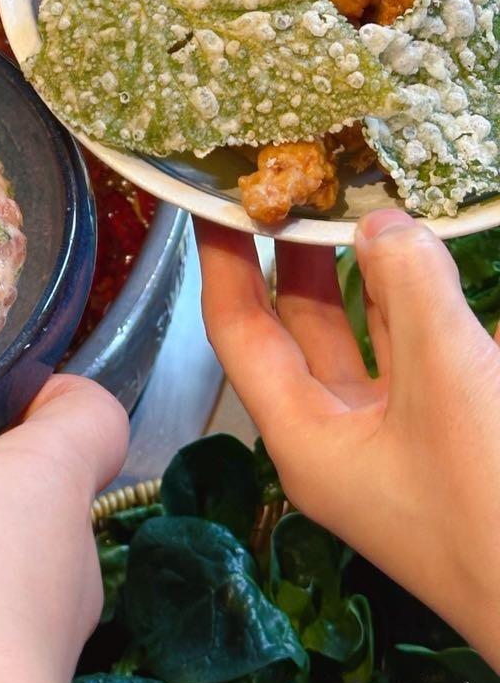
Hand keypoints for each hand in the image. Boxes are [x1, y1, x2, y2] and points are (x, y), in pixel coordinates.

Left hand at [197, 209, 499, 665]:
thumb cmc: (495, 507)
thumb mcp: (449, 381)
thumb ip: (413, 289)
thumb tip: (383, 223)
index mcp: (307, 440)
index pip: (238, 329)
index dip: (220, 257)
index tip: (210, 191)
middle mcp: (344, 440)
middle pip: (303, 327)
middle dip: (299, 252)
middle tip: (294, 176)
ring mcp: (407, 442)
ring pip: (375, 335)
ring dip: (374, 271)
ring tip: (364, 195)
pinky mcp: (463, 438)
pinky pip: (434, 356)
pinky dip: (434, 305)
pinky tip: (435, 252)